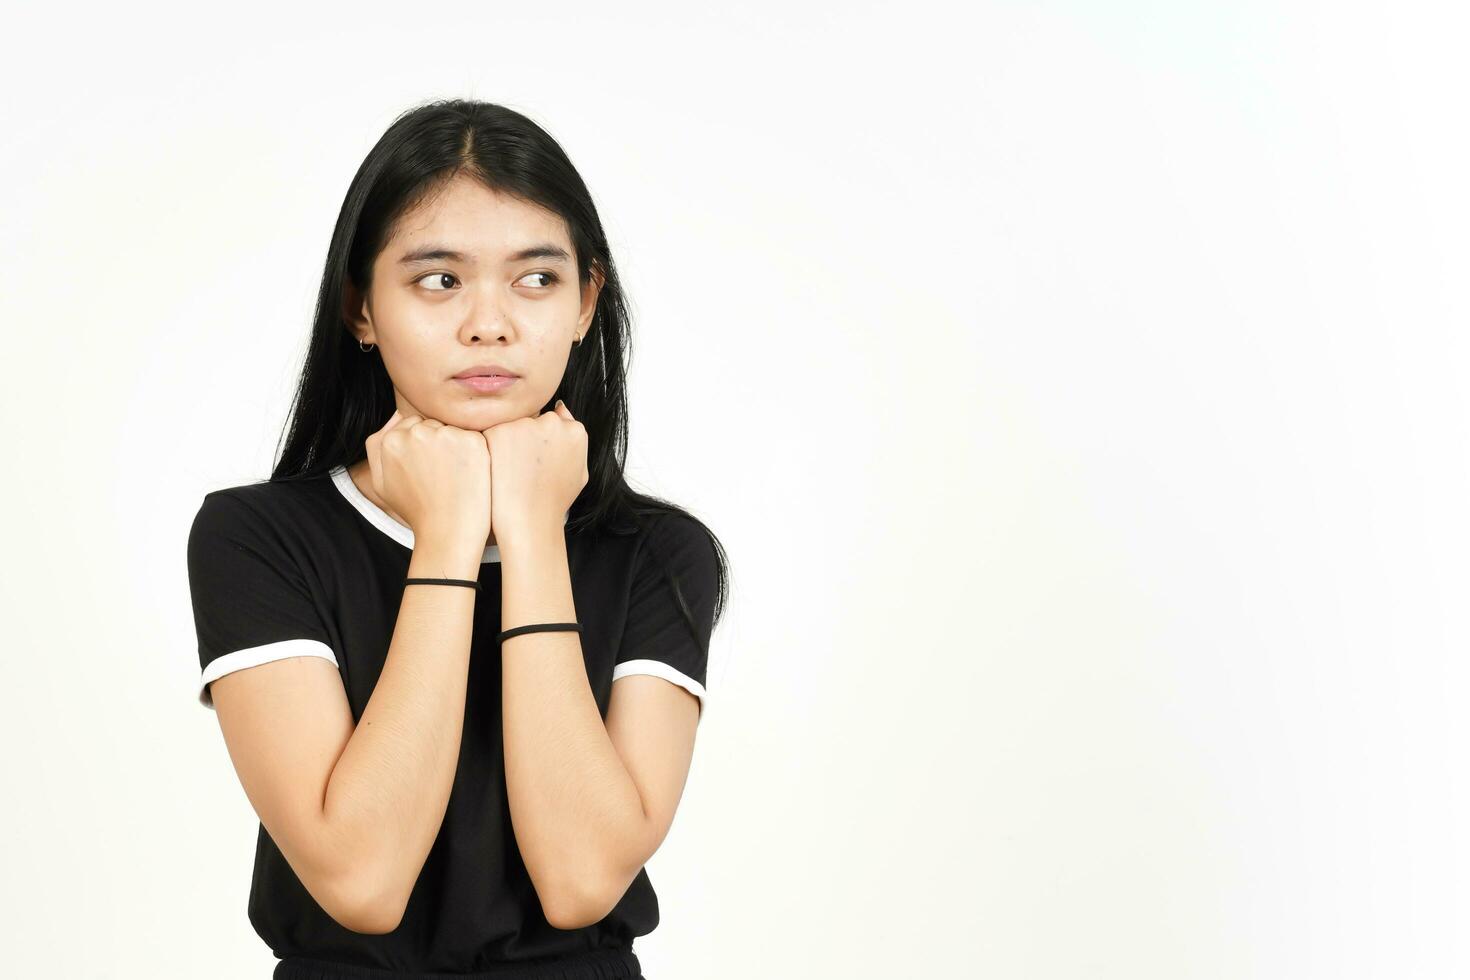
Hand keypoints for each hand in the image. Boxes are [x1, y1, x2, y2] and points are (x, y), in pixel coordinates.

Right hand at [365, 408, 492, 544]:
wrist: (447, 532)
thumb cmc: (415, 510)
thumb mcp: (381, 483)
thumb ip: (376, 447)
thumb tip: (395, 415)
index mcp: (391, 440)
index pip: (412, 423)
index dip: (423, 446)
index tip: (430, 468)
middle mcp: (416, 433)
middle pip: (433, 423)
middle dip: (439, 442)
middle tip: (443, 474)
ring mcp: (445, 435)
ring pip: (453, 429)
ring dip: (457, 446)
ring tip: (456, 476)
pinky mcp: (472, 441)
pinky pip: (474, 437)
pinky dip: (475, 453)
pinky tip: (470, 475)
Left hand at [481, 399, 587, 539]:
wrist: (529, 520)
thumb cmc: (554, 501)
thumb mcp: (580, 472)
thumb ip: (574, 440)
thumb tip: (561, 410)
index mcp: (575, 431)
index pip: (555, 422)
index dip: (542, 443)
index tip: (536, 462)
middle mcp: (552, 422)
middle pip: (533, 419)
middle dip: (525, 437)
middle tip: (521, 467)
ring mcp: (525, 424)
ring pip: (512, 424)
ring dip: (507, 441)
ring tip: (508, 471)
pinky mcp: (499, 430)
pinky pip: (492, 432)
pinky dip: (490, 448)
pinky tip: (496, 469)